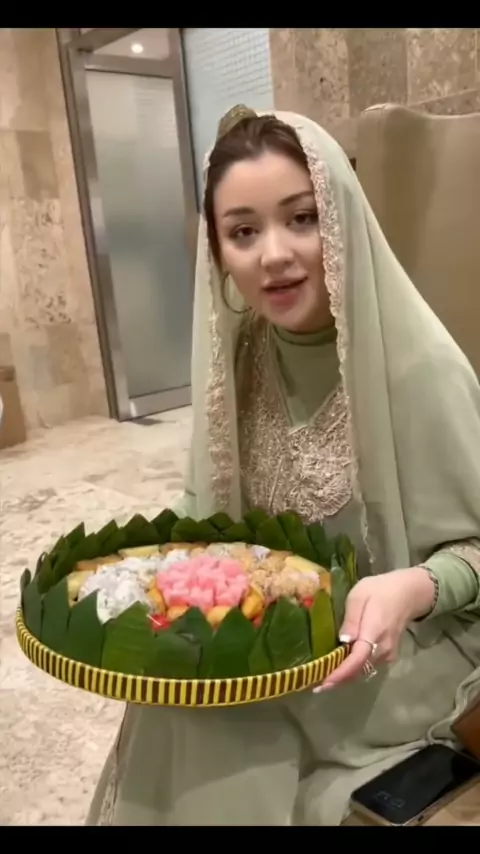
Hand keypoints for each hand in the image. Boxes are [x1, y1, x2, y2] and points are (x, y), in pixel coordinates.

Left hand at [314, 567, 436, 691]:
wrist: (407, 593)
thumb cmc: (380, 590)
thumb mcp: (359, 596)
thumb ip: (351, 619)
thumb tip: (343, 640)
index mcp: (374, 632)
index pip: (357, 659)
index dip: (340, 673)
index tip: (324, 683)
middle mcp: (383, 649)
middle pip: (359, 670)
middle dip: (338, 679)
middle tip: (316, 683)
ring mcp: (388, 654)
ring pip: (363, 670)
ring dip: (345, 675)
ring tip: (324, 675)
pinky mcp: (389, 655)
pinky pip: (368, 665)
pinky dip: (354, 668)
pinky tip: (341, 665)